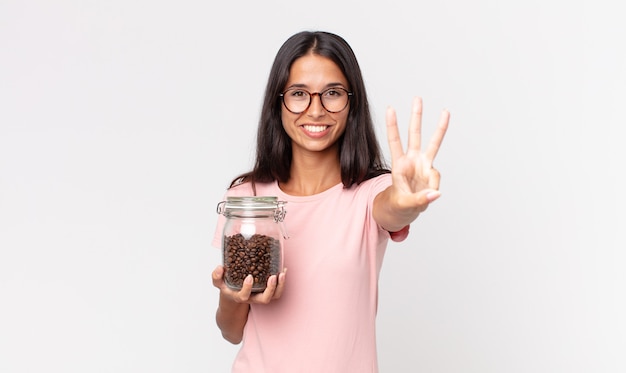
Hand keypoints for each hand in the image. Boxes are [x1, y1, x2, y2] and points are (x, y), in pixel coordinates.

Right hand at [211, 265, 286, 304]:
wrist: (234, 297)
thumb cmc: (227, 288)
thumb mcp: (219, 283)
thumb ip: (216, 276)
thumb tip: (220, 268)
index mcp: (239, 296)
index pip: (244, 296)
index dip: (247, 288)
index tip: (249, 277)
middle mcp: (252, 298)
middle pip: (264, 299)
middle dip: (270, 289)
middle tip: (273, 277)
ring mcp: (260, 296)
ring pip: (274, 296)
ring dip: (280, 286)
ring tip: (282, 273)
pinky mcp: (267, 291)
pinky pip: (277, 290)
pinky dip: (282, 282)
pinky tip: (283, 270)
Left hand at [386, 96, 448, 213]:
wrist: (404, 209)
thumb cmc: (399, 203)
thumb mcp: (405, 204)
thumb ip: (420, 200)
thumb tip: (437, 193)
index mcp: (399, 164)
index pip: (394, 141)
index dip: (393, 126)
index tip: (390, 108)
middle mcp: (411, 160)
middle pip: (414, 135)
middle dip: (416, 117)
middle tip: (417, 98)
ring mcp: (423, 164)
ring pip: (433, 143)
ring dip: (439, 127)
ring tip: (445, 111)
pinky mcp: (431, 171)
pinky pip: (437, 177)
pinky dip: (434, 188)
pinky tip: (427, 194)